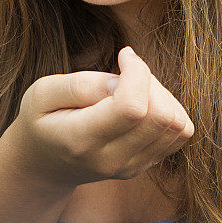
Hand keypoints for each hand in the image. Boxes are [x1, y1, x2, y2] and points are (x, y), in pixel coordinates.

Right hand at [11, 46, 193, 188]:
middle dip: (151, 80)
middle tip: (126, 71)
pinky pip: (180, 133)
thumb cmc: (40, 120)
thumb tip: (123, 82)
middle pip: (162, 116)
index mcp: (82, 141)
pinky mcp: (147, 165)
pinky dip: (170, 108)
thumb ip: (79, 85)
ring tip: (132, 87)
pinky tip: (143, 101)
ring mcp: (133, 167)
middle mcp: (113, 160)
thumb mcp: (41, 93)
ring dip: (162, 94)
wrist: (43, 165)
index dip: (137, 72)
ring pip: (177, 124)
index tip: (123, 55)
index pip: (132, 108)